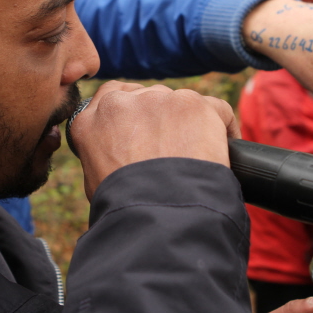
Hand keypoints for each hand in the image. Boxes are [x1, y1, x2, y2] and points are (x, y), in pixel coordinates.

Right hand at [68, 80, 239, 199]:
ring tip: (194, 154)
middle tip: (170, 147)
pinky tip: (222, 148)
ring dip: (186, 122)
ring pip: (178, 103)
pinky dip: (221, 127)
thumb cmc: (126, 208)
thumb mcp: (95, 180)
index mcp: (91, 120)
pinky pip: (215, 109)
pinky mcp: (193, 104)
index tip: (141, 126)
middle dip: (159, 117)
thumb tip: (116, 155)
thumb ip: (101, 153)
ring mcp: (157, 99)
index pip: (109, 97)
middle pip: (146, 97)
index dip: (130, 111)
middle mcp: (120, 102)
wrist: (158, 215)